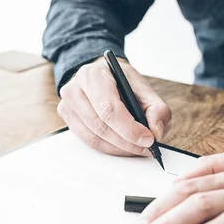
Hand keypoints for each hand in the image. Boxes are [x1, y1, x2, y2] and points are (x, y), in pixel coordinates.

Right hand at [57, 57, 171, 155]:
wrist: (102, 76)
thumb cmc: (121, 82)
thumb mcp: (143, 88)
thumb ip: (156, 109)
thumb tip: (156, 132)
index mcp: (93, 75)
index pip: (108, 108)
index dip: (129, 128)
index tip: (148, 139)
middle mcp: (74, 89)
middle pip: (101, 126)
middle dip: (127, 142)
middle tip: (146, 147)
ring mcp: (67, 105)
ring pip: (94, 138)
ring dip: (119, 148)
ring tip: (137, 148)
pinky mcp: (67, 119)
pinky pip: (89, 142)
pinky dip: (109, 148)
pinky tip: (123, 146)